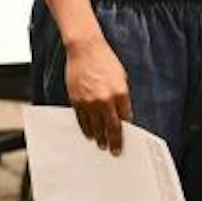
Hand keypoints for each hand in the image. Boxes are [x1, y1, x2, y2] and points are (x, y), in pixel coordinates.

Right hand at [65, 34, 132, 154]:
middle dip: (113, 141)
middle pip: (110, 127)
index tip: (124, 142)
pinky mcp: (77, 100)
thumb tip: (123, 114)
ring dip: (99, 138)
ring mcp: (90, 101)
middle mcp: (105, 100)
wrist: (85, 49)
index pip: (124, 120)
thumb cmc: (105, 61)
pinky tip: (89, 135)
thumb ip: (122, 97)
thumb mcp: (121, 78)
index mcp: (120, 93)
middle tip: (114, 151)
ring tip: (101, 145)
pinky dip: (86, 129)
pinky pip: (82, 120)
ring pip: (95, 127)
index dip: (124, 133)